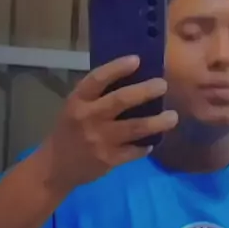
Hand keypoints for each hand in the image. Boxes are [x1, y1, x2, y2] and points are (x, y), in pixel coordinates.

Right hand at [42, 56, 177, 192]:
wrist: (55, 167)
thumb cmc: (69, 131)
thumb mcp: (74, 108)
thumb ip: (96, 96)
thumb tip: (133, 79)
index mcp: (78, 101)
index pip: (97, 79)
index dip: (117, 68)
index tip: (137, 60)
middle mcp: (88, 118)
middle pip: (120, 100)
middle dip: (145, 91)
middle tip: (163, 85)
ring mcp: (99, 140)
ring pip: (134, 127)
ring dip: (157, 121)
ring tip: (173, 116)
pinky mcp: (108, 160)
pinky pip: (134, 151)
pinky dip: (145, 146)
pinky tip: (153, 141)